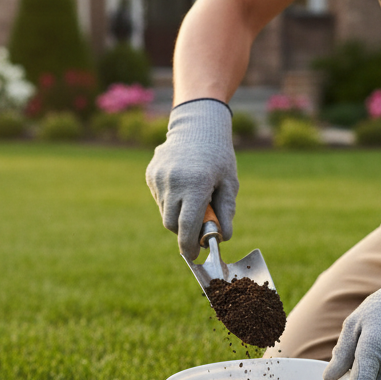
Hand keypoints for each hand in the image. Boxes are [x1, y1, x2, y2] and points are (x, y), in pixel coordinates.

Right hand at [145, 99, 237, 260]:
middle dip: (183, 231)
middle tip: (199, 225)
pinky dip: (171, 200)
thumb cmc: (219, 155)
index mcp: (195, 185)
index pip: (186, 226)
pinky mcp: (151, 174)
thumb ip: (226, 211)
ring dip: (178, 214)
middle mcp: (173, 182)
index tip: (194, 256)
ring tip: (193, 196)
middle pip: (172, 224)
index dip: (189, 245)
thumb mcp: (229, 182)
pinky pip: (159, 198)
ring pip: (165, 212)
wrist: (197, 123)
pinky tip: (182, 183)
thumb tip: (223, 238)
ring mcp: (159, 178)